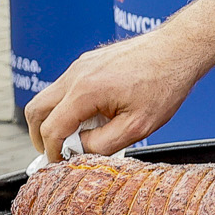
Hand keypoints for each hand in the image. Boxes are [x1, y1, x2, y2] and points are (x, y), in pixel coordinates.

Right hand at [25, 30, 206, 159]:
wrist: (179, 49)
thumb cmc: (163, 84)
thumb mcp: (137, 127)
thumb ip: (102, 144)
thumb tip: (78, 151)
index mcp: (85, 91)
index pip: (51, 129)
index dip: (53, 154)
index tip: (61, 166)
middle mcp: (76, 74)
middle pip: (35, 110)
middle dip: (40, 137)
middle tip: (56, 154)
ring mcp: (81, 65)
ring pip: (48, 97)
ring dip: (54, 120)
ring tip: (79, 138)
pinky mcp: (88, 62)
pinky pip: (65, 87)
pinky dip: (67, 106)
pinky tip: (92, 118)